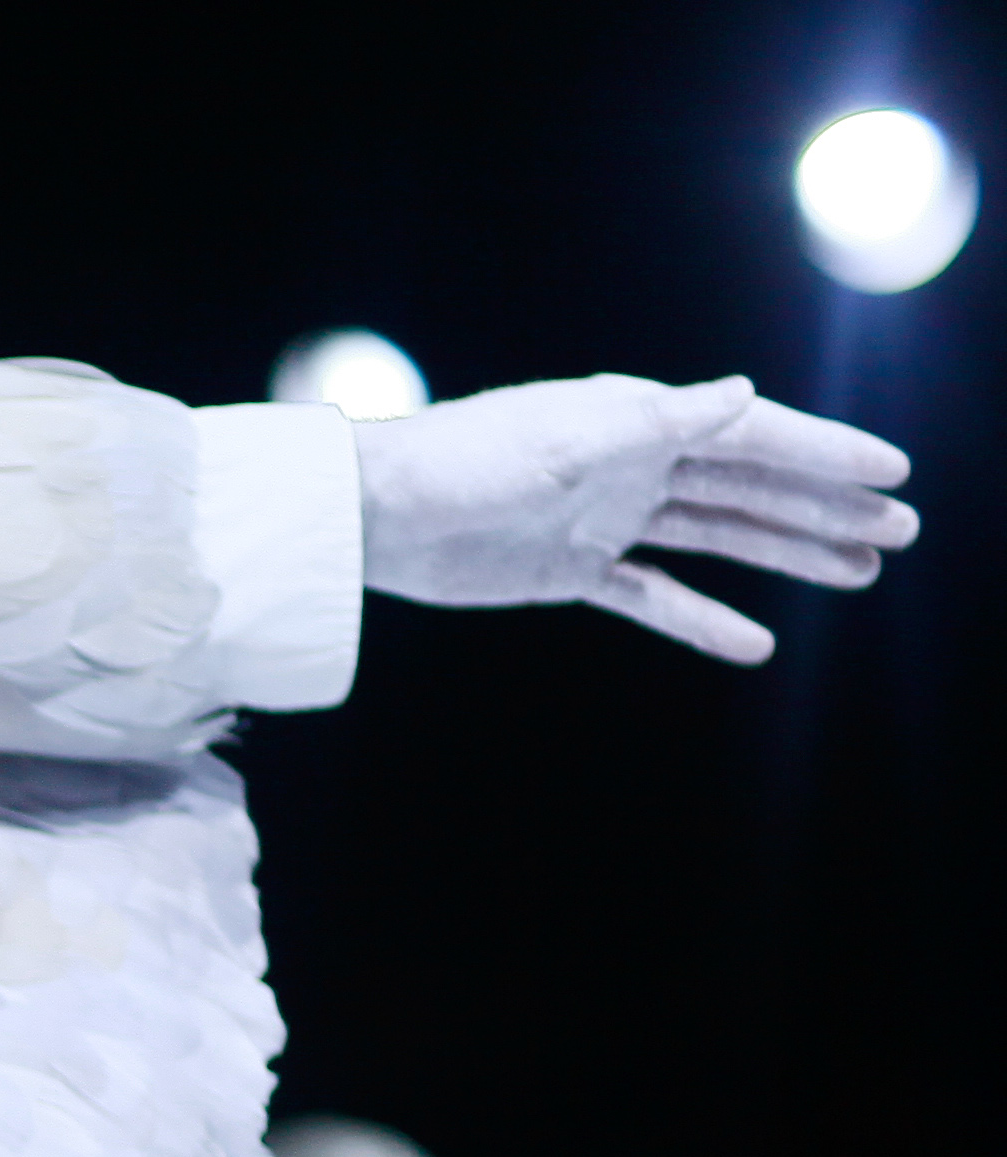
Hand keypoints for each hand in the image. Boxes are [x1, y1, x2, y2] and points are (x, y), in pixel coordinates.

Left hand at [359, 375, 918, 664]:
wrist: (373, 514)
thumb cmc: (464, 460)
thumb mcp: (569, 437)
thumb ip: (659, 422)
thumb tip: (740, 394)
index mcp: (641, 421)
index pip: (756, 437)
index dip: (825, 454)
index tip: (892, 473)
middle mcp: (635, 464)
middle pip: (752, 488)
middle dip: (827, 506)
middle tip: (901, 530)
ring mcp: (607, 518)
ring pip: (719, 537)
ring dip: (788, 553)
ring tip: (860, 570)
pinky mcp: (571, 571)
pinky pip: (653, 597)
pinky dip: (702, 619)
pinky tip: (757, 644)